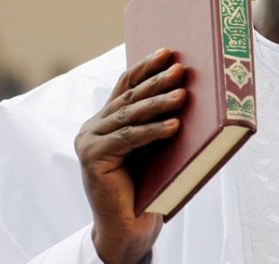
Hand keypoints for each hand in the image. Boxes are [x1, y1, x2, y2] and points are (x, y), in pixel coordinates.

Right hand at [74, 48, 185, 263]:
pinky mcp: (92, 158)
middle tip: (180, 69)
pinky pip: (127, 138)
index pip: (127, 86)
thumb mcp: (155, 146)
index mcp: (105, 120)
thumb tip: (190, 91)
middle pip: (129, 97)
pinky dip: (152, 131)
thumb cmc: (149, 185)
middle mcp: (93, 126)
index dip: (146, 67)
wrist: (129, 227)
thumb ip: (160, 121)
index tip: (168, 51)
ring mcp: (89, 141)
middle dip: (157, 81)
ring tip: (183, 95)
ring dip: (158, 104)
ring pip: (129, 115)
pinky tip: (174, 125)